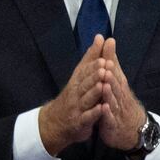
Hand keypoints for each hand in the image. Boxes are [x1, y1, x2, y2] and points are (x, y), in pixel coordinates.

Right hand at [38, 34, 106, 155]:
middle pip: (85, 83)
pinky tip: (102, 109)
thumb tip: (100, 37)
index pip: (84, 71)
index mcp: (77, 81)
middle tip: (105, 68)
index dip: (93, 65)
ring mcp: (77, 108)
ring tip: (103, 85)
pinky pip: (86, 117)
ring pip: (86, 99)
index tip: (103, 58)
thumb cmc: (72, 96)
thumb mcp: (80, 75)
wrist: (55, 122)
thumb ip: (91, 58)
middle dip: (94, 75)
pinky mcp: (79, 122)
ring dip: (94, 92)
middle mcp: (76, 93)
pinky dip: (94, 113)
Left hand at [96, 37, 146, 149]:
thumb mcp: (118, 82)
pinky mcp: (113, 124)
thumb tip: (108, 41)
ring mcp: (117, 110)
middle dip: (111, 74)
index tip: (108, 45)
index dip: (111, 58)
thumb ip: (112, 63)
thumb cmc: (122, 102)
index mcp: (119, 85)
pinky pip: (110, 118)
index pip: (115, 69)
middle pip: (116, 84)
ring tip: (104, 83)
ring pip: (113, 100)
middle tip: (106, 64)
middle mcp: (120, 96)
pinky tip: (103, 107)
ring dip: (109, 92)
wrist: (135, 129)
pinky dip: (107, 113)